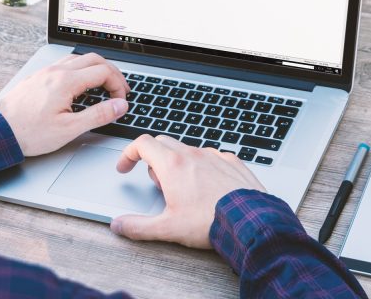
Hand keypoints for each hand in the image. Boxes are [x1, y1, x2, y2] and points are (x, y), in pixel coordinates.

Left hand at [0, 53, 129, 156]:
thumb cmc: (29, 132)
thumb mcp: (69, 129)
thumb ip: (98, 115)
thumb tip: (119, 105)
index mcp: (67, 81)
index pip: (103, 72)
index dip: (118, 84)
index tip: (121, 99)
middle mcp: (57, 71)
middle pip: (94, 59)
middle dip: (112, 73)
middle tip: (119, 89)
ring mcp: (47, 71)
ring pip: (80, 58)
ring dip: (96, 68)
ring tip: (104, 85)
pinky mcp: (39, 76)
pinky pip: (66, 63)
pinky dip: (81, 69)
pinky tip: (81, 84)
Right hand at [110, 134, 265, 248]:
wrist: (250, 221)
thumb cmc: (210, 222)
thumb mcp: (168, 228)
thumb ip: (139, 226)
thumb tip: (119, 225)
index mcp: (173, 166)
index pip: (142, 144)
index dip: (129, 153)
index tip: (126, 167)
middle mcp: (193, 155)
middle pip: (163, 143)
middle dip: (153, 160)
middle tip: (158, 185)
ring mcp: (214, 156)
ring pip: (188, 150)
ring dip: (179, 164)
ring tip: (184, 191)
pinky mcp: (232, 162)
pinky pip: (211, 157)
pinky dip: (203, 167)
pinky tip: (208, 187)